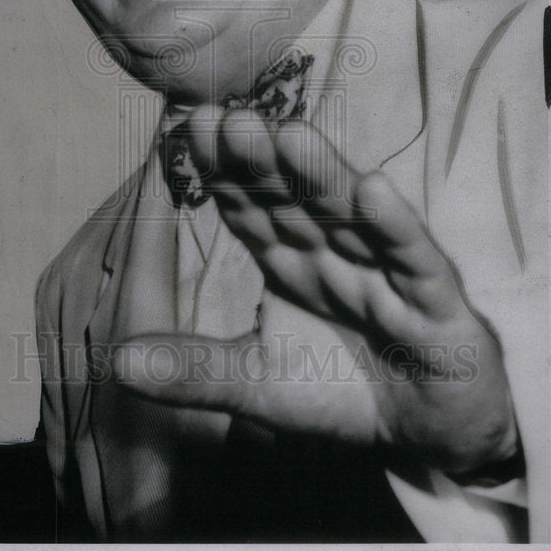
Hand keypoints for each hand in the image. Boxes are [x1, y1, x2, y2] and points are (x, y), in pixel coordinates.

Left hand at [115, 106, 517, 475]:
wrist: (430, 433)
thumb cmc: (344, 393)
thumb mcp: (258, 386)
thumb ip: (194, 369)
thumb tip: (114, 361)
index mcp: (290, 262)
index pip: (249, 208)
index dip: (221, 171)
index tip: (191, 129)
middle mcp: (333, 254)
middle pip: (294, 200)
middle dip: (262, 161)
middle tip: (229, 117)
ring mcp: (385, 273)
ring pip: (350, 216)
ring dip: (321, 177)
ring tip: (289, 134)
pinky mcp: (436, 303)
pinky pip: (414, 260)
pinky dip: (395, 228)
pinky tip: (373, 191)